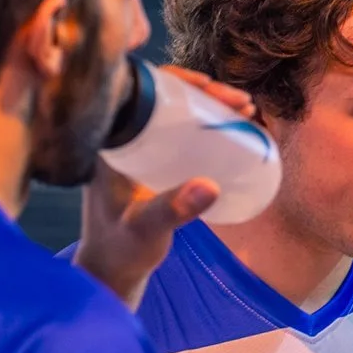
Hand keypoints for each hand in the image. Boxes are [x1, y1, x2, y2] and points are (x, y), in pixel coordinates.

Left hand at [75, 67, 257, 310]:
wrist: (113, 270)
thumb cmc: (120, 250)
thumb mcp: (145, 229)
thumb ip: (173, 210)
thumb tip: (210, 186)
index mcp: (107, 142)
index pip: (138, 92)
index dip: (176, 82)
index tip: (210, 87)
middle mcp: (119, 138)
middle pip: (163, 97)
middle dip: (205, 93)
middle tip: (242, 103)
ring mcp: (137, 149)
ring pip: (175, 112)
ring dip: (210, 105)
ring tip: (245, 110)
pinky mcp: (152, 162)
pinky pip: (180, 131)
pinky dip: (206, 124)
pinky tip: (234, 126)